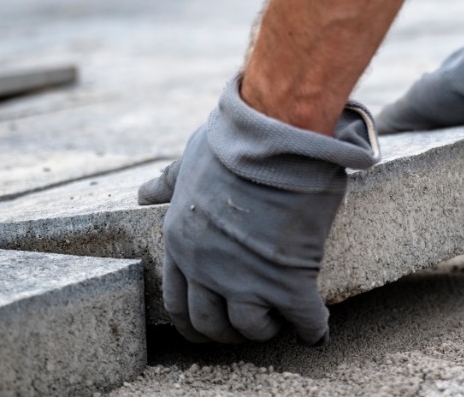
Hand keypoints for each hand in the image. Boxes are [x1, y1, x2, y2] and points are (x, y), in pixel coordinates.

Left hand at [137, 76, 378, 344]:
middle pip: (212, 324)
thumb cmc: (236, 140)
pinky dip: (312, 329)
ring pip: (252, 328)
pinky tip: (317, 329)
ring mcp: (246, 278)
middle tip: (253, 322)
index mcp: (181, 242)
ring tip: (284, 317)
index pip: (177, 305)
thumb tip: (146, 191)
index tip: (214, 326)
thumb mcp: (191, 160)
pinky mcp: (288, 279)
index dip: (196, 322)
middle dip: (231, 331)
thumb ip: (170, 182)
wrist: (279, 133)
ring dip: (268, 328)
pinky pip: (303, 321)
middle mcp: (207, 267)